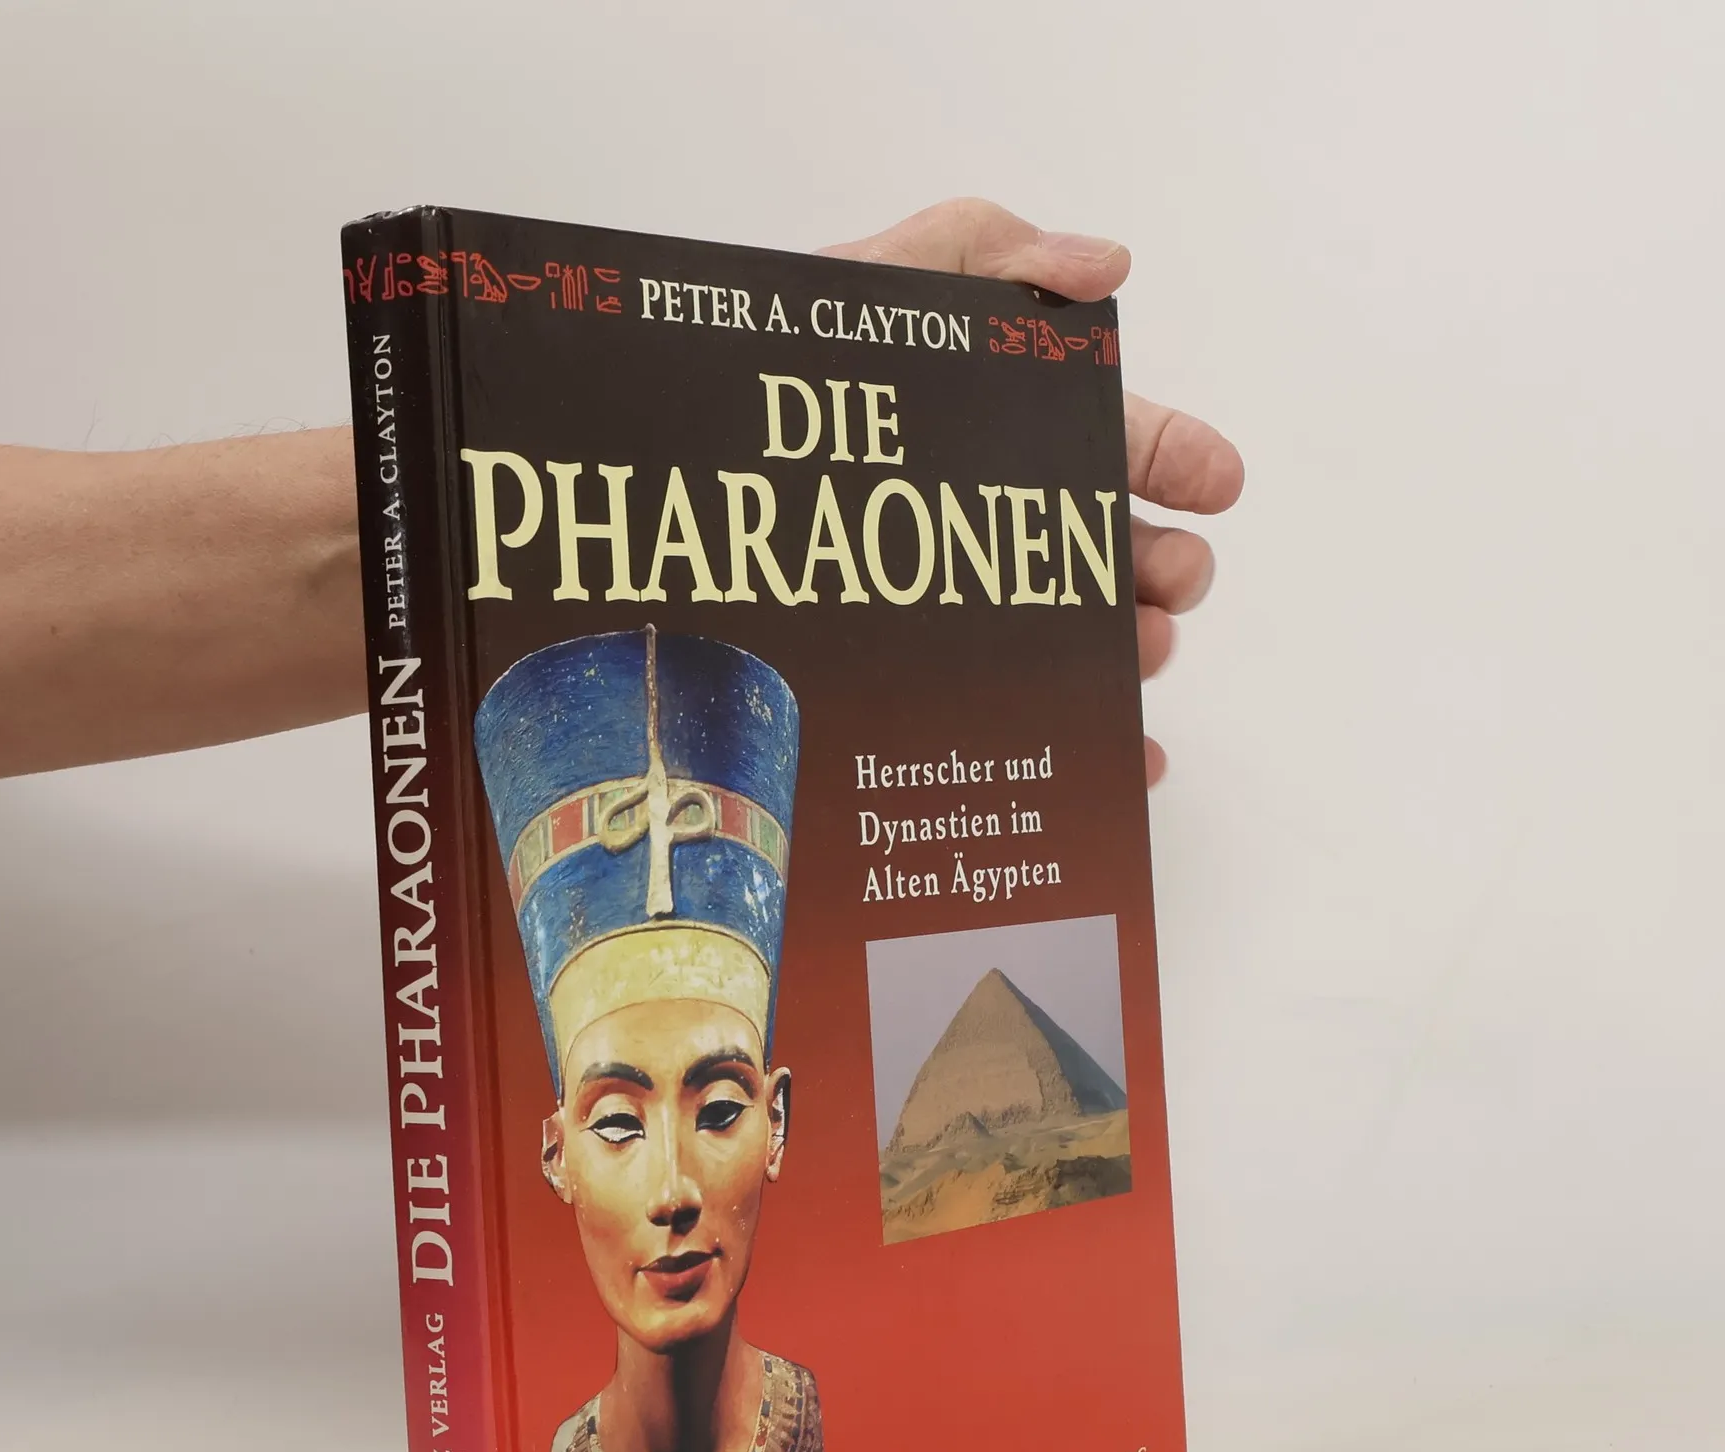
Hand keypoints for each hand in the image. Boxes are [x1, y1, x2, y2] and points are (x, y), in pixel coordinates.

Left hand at [820, 199, 1243, 785]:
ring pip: (1075, 636)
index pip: (1110, 440)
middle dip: (1160, 567)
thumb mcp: (876, 281)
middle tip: (1172, 582)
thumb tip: (1109, 264)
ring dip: (1131, 649)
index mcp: (1000, 429)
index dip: (1175, 457)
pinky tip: (1127, 761)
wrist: (675, 457)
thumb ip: (983, 249)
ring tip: (1141, 652)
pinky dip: (1088, 742)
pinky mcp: (919, 678)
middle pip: (1106, 551)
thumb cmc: (781, 367)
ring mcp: (959, 603)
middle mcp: (991, 521)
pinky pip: (1017, 718)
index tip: (1217, 485)